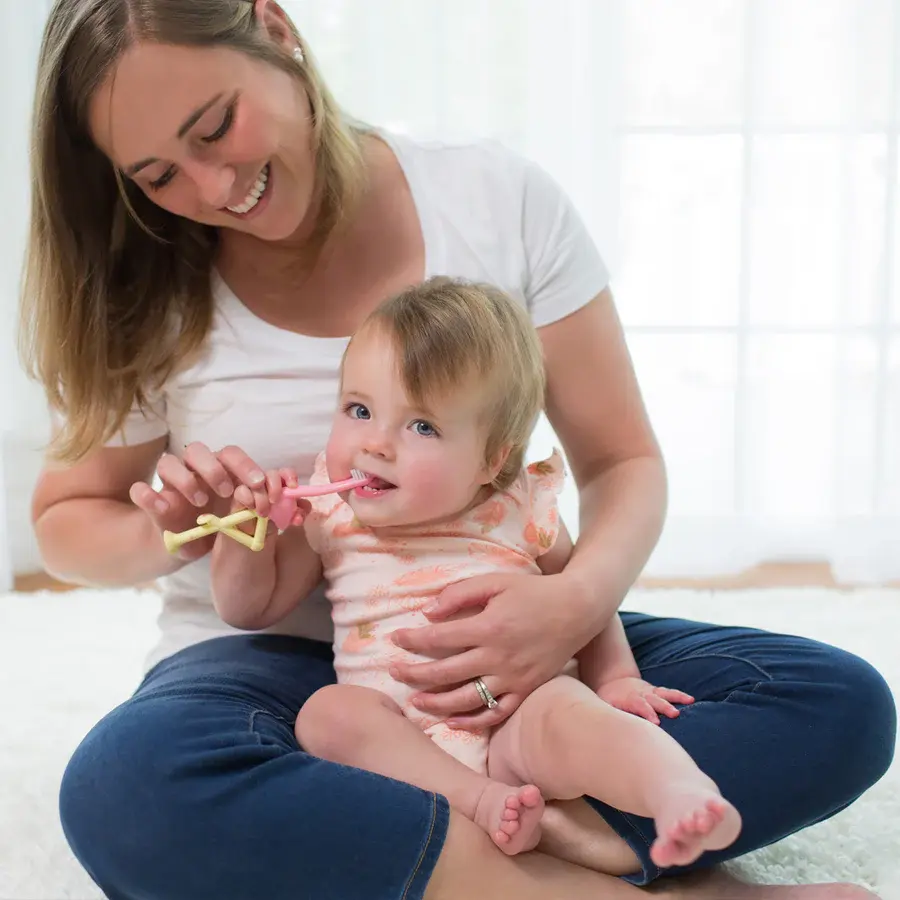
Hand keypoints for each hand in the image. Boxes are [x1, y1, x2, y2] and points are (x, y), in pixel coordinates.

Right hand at [128, 442, 270, 560]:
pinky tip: (163, 508)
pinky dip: (148, 496)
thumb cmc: (221, 525)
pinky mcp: (151, 502)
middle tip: (226, 491)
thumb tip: (266, 502)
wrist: (190, 546)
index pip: (230, 454)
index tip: (259, 484)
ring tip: (201, 502)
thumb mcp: (240, 519)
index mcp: (219, 469)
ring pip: (168, 463)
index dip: (245, 465)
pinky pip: (139, 491)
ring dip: (185, 479)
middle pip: (197, 451)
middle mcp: (192, 470)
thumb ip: (252, 508)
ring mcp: (170, 485)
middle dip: (214, 468)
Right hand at [232, 467, 309, 528]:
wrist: (254, 540)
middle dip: (275, 484)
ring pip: (255, 481)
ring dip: (261, 495)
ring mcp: (249, 489)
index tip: (293, 486)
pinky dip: (247, 497)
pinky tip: (251, 508)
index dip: (289, 476)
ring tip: (263, 513)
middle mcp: (265, 484)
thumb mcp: (289, 519)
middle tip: (275, 501)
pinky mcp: (236, 498)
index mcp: (279, 486)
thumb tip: (305, 506)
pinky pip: (240, 491)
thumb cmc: (273, 525)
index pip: (284, 473)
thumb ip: (299, 511)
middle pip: (270, 473)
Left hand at [389, 573, 593, 729]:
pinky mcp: (525, 691)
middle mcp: (498, 657)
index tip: (395, 639)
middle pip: (446, 672)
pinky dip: (472, 721)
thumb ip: (460, 594)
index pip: (439, 638)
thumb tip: (428, 613)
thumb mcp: (496, 581)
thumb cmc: (533, 591)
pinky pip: (495, 713)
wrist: (577, 609)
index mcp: (488, 627)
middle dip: (414, 674)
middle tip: (394, 672)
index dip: (412, 640)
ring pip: (466, 699)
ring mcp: (513, 678)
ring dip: (436, 703)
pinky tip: (453, 720)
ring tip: (415, 701)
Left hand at [596, 676, 693, 725]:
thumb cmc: (609, 700)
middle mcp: (642, 694)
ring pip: (664, 694)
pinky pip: (668, 692)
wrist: (613, 683)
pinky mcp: (655, 691)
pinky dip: (679, 695)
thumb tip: (613, 731)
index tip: (656, 723)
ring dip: (676, 698)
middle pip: (654, 700)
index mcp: (629, 699)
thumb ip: (611, 715)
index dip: (648, 714)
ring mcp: (650, 692)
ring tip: (690, 701)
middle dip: (664, 707)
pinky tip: (691, 700)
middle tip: (675, 714)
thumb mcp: (606, 706)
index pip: (640, 706)